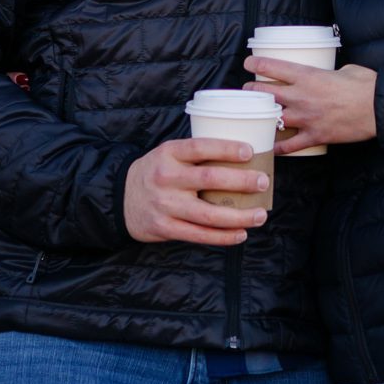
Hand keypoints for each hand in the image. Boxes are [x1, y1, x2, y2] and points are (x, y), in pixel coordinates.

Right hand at [123, 138, 269, 245]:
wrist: (120, 197)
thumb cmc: (157, 171)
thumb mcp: (169, 154)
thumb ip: (196, 155)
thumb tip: (244, 156)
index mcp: (169, 153)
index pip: (200, 147)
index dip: (226, 148)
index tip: (250, 151)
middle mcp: (166, 178)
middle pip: (209, 179)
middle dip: (241, 182)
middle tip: (263, 182)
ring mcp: (165, 204)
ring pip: (208, 214)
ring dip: (238, 216)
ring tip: (259, 215)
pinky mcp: (165, 227)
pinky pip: (199, 235)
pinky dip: (223, 236)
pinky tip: (240, 234)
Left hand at [245, 58, 377, 153]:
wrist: (378, 108)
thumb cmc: (365, 85)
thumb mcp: (345, 69)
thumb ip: (330, 72)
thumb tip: (329, 75)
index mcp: (307, 76)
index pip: (272, 67)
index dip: (256, 64)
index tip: (248, 64)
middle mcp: (301, 97)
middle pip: (266, 94)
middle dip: (252, 92)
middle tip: (248, 91)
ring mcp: (306, 118)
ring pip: (273, 118)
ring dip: (262, 117)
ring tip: (255, 116)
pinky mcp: (315, 136)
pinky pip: (290, 146)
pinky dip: (278, 147)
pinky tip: (271, 146)